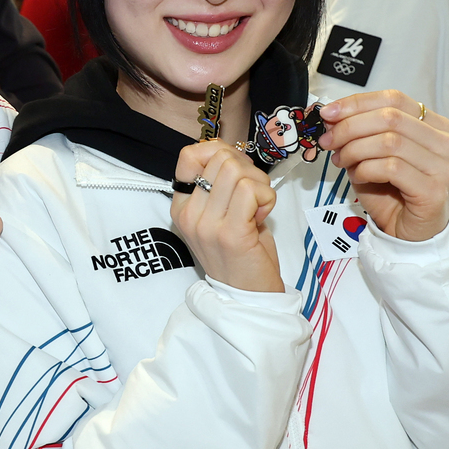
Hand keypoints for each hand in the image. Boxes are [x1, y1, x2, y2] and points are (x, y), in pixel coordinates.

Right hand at [172, 141, 282, 291]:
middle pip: (220, 158)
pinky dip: (266, 198)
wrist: (246, 296)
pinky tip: (262, 216)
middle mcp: (189, 214)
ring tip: (258, 207)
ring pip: (236, 171)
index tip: (235, 172)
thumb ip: (219, 184)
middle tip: (253, 195)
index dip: (218, 152)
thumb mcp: (218, 215)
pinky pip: (251, 190)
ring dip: (259, 184)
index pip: (189, 155)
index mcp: (181, 206)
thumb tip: (230, 152)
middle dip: (247, 169)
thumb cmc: (239, 253)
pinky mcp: (231, 233)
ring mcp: (208, 224)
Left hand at [319, 91, 448, 242]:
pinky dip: (366, 169)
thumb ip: (358, 133)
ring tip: (342, 161)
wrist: (411, 236)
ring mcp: (444, 167)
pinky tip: (358, 176)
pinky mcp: (434, 191)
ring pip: (390, 141)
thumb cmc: (393, 193)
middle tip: (328, 140)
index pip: (395, 99)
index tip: (329, 113)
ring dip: (355, 149)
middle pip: (390, 117)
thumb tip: (331, 116)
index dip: (357, 103)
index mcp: (434, 126)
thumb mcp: (371, 155)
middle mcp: (446, 143)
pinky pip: (391, 168)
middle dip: (350, 126)